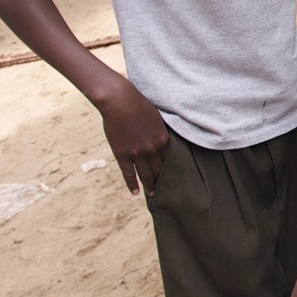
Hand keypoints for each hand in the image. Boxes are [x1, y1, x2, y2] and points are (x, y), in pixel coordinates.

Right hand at [98, 79, 169, 195]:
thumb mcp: (157, 118)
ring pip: (146, 174)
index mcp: (163, 139)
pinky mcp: (122, 154)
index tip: (177, 178)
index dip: (173, 169)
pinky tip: (136, 193)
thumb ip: (160, 131)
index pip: (171, 159)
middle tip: (168, 191)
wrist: (119, 101)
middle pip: (160, 169)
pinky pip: (128, 173)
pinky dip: (132, 184)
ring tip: (154, 195)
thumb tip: (164, 139)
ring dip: (151, 185)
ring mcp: (137, 152)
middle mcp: (152, 148)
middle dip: (164, 181)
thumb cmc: (139, 104)